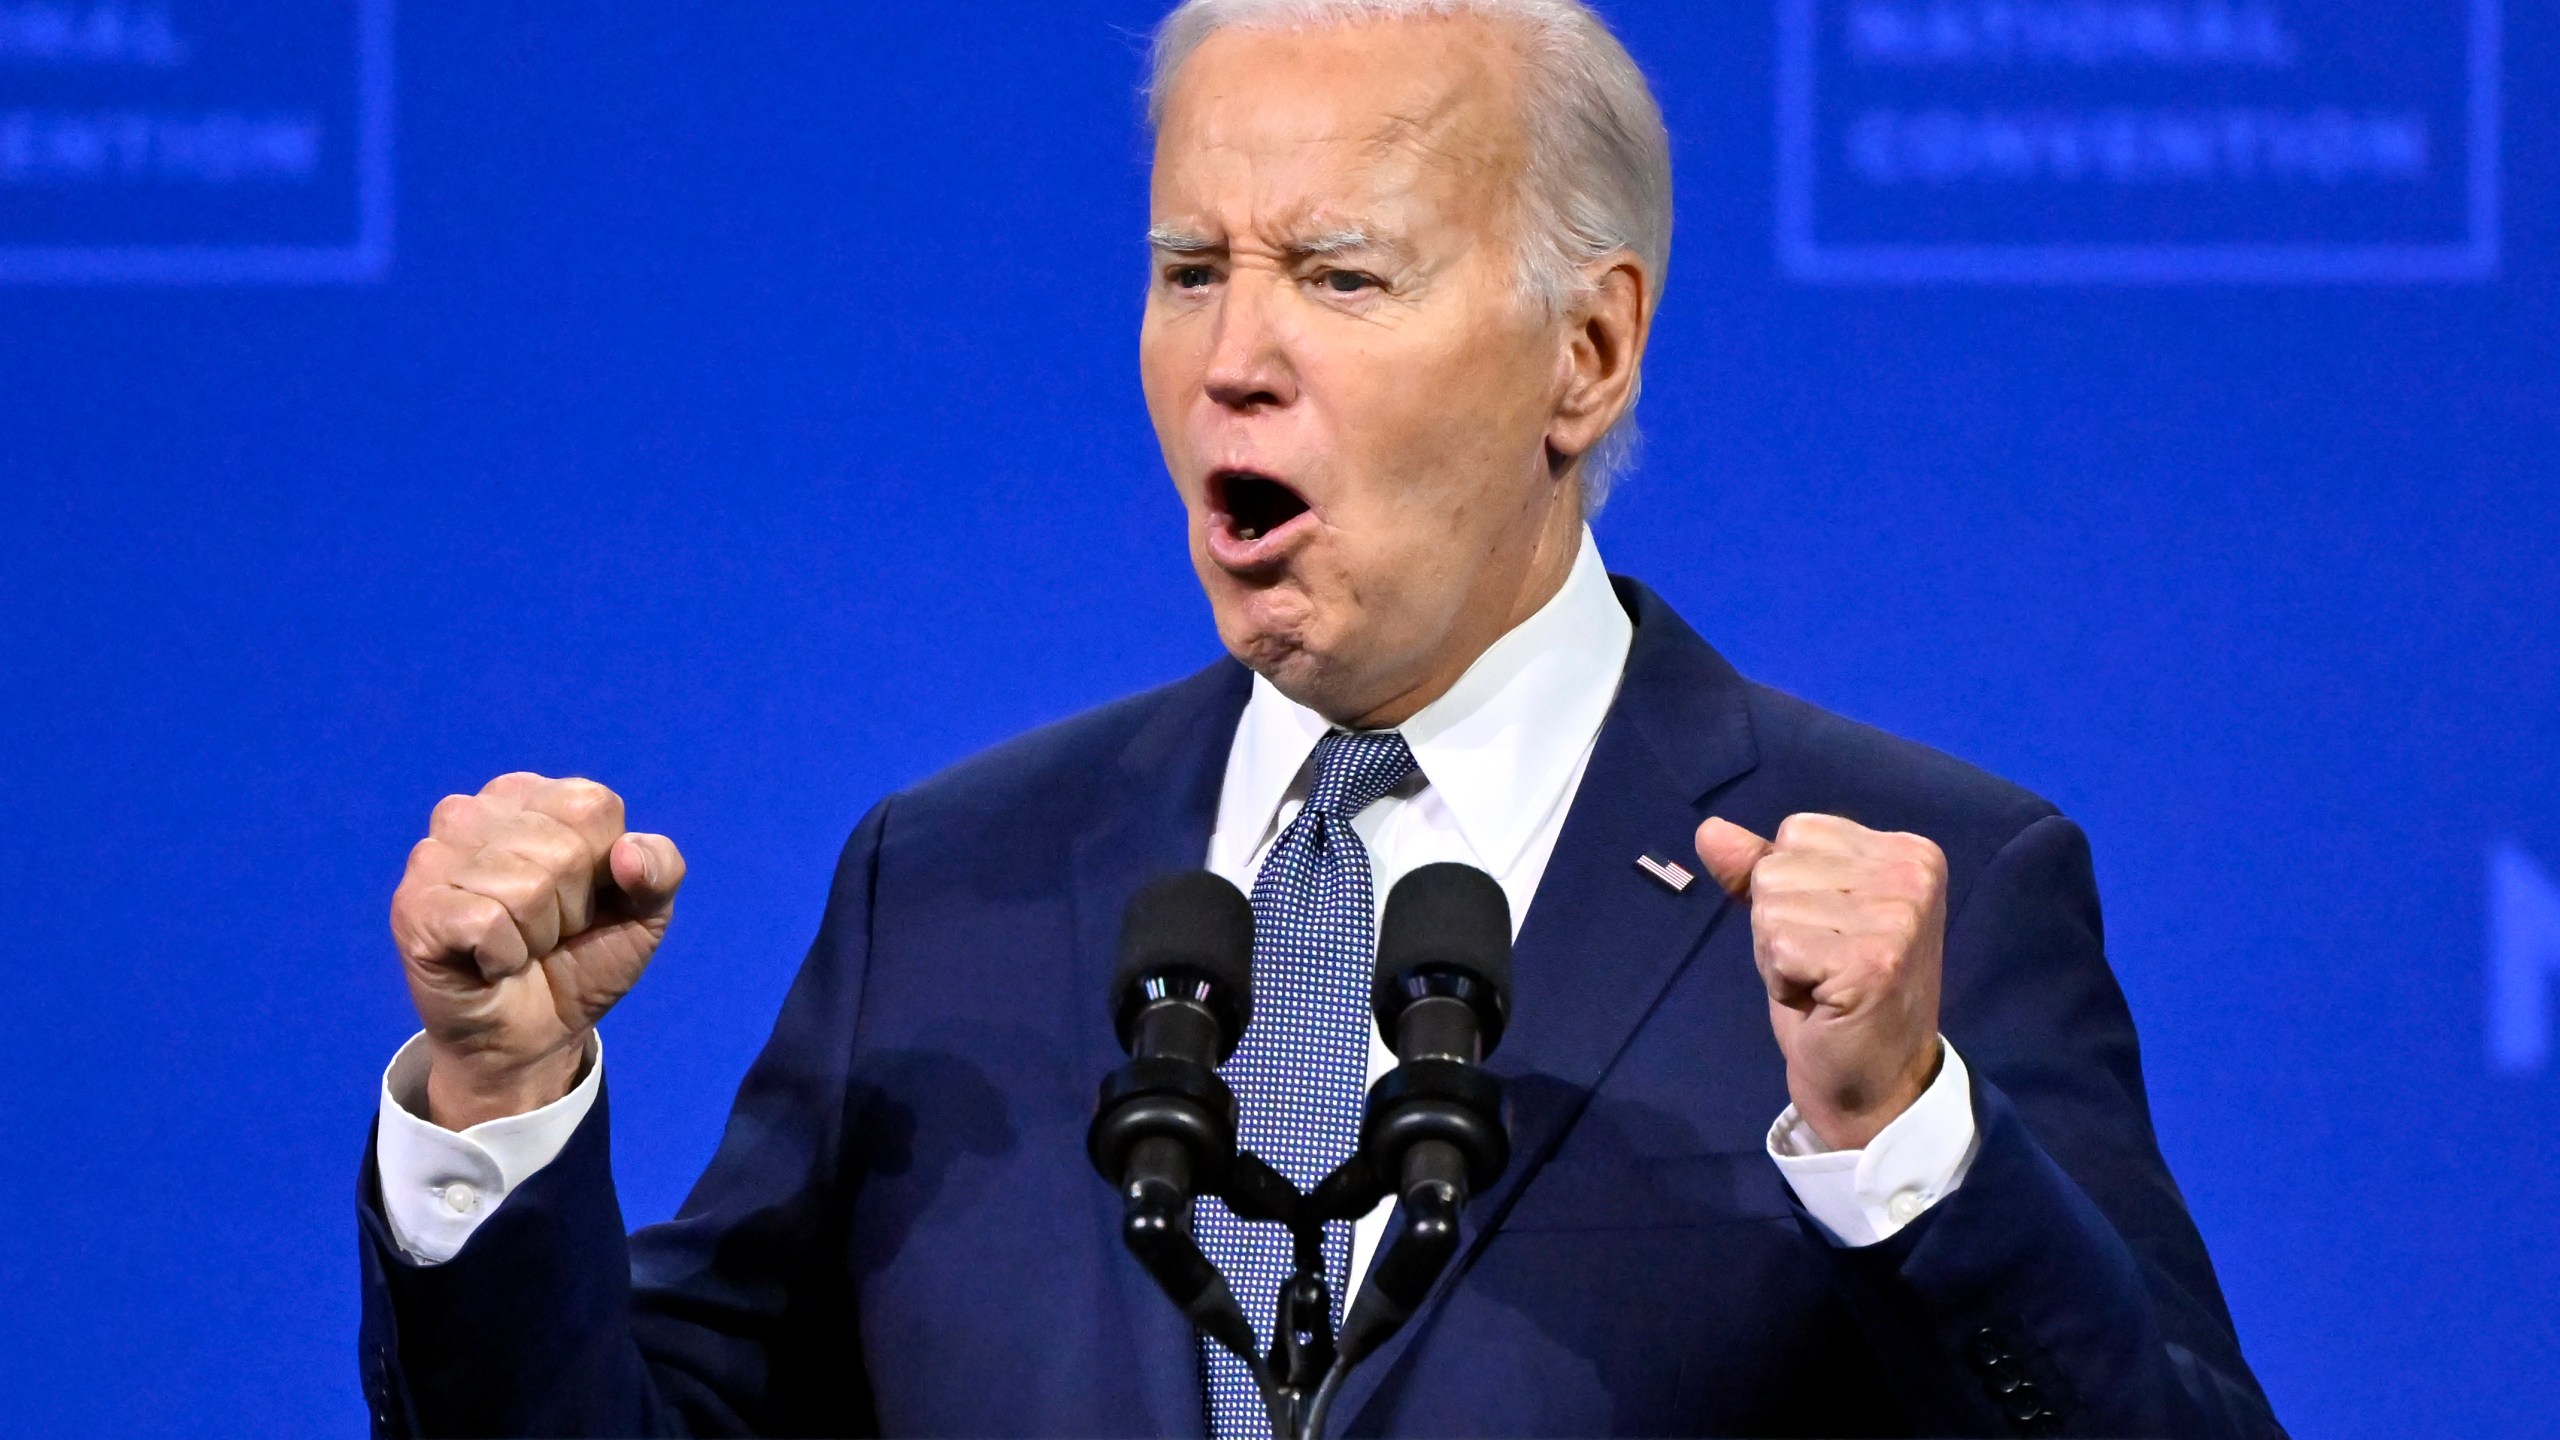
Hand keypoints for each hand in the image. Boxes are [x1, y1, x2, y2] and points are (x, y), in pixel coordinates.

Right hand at [389, 773, 685, 1128]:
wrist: (534, 1035)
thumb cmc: (581, 958)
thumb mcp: (645, 912)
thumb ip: (662, 868)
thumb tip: (628, 853)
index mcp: (529, 795)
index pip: (594, 807)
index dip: (605, 867)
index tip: (584, 898)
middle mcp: (473, 810)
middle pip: (565, 851)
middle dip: (571, 908)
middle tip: (545, 930)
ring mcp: (434, 855)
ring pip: (527, 888)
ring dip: (537, 936)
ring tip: (517, 944)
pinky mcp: (414, 906)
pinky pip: (488, 923)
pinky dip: (505, 956)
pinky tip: (488, 961)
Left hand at [1694, 813, 1945, 1150]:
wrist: (1873, 1080)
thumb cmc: (1834, 992)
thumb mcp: (1798, 913)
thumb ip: (1757, 866)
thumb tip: (1709, 830)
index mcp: (1907, 851)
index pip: (1796, 831)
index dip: (1791, 889)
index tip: (1829, 932)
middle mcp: (1912, 872)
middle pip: (1777, 868)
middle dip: (1779, 922)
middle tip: (1822, 964)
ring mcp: (1899, 916)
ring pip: (1771, 906)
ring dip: (1778, 954)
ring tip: (1821, 982)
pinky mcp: (1875, 960)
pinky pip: (1778, 946)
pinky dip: (1781, 980)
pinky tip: (1820, 1001)